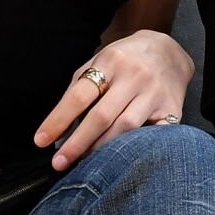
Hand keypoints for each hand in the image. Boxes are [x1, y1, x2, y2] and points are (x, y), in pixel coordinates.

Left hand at [33, 30, 193, 169]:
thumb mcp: (99, 62)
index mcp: (111, 61)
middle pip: (102, 116)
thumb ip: (79, 91)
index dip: (59, 119)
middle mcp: (135, 76)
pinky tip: (122, 159)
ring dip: (102, 149)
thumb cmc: (126, 61)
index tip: (41, 141)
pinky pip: (152, 135)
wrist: (169, 51)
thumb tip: (59, 131)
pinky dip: (135, 148)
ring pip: (126, 128)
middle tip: (59, 163)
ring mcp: (155, 93)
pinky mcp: (172, 108)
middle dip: (78, 143)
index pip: (80, 95)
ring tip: (85, 164)